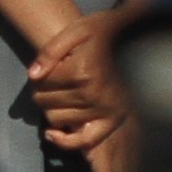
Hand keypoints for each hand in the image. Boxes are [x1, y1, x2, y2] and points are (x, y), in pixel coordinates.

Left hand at [22, 6, 126, 151]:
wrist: (138, 38)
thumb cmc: (106, 31)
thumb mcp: (77, 30)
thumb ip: (51, 51)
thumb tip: (33, 76)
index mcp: (83, 71)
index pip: (43, 82)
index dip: (41, 73)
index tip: (52, 65)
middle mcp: (93, 95)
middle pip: (46, 101)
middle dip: (43, 90)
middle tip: (55, 80)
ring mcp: (104, 110)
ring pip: (56, 119)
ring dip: (52, 108)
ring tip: (62, 94)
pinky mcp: (112, 121)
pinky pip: (82, 141)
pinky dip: (63, 141)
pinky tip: (52, 133)